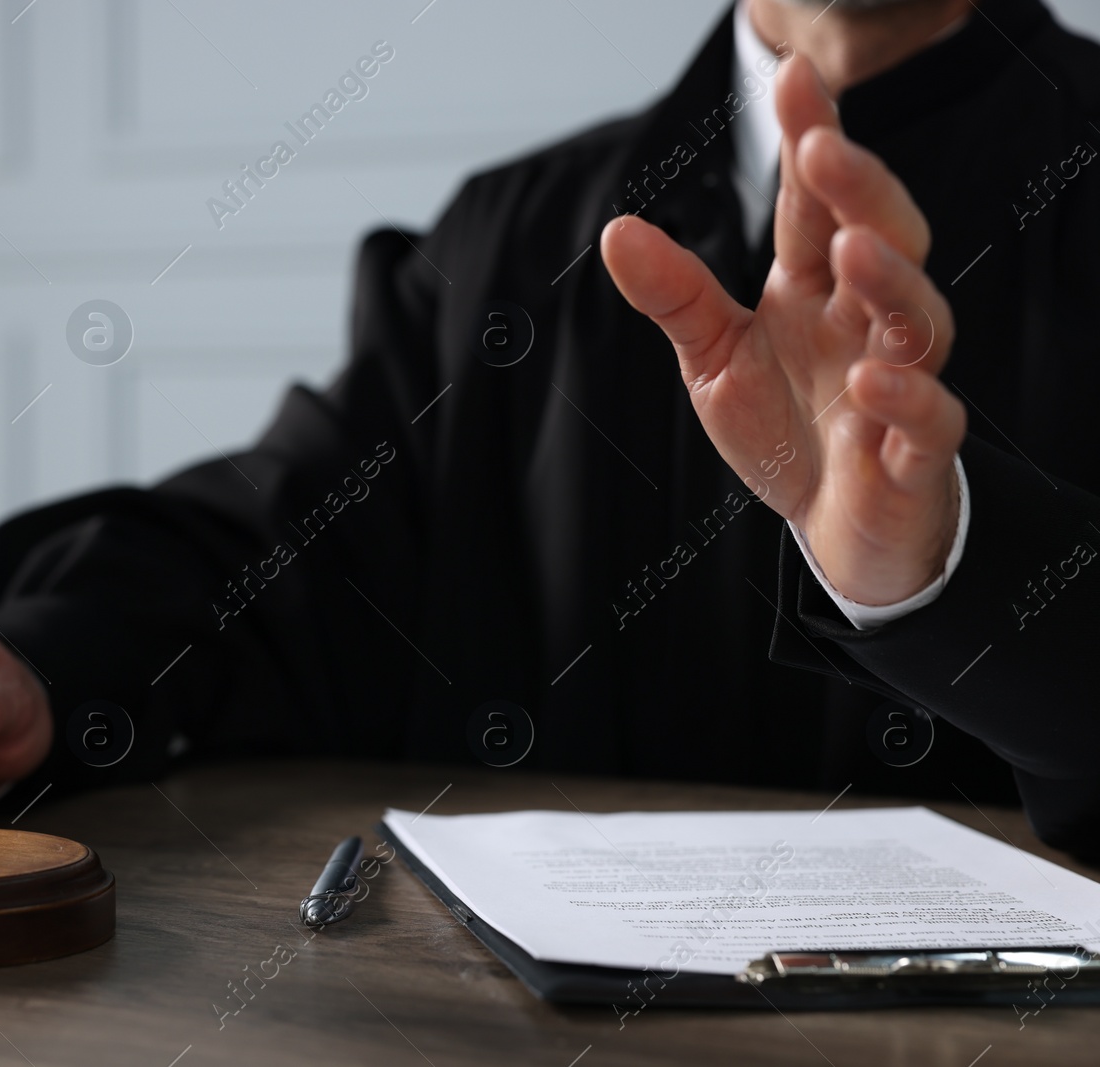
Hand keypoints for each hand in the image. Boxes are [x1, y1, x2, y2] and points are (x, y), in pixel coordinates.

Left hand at [601, 54, 962, 605]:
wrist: (833, 526)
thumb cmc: (785, 429)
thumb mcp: (713, 358)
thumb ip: (675, 296)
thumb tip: (615, 230)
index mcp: (815, 289)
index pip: (817, 203)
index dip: (812, 141)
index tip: (794, 79)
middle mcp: (866, 322)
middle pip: (884, 237)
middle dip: (858, 191)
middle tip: (821, 149)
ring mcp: (899, 381)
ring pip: (919, 318)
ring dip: (889, 280)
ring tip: (850, 250)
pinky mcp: (914, 453)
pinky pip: (928, 419)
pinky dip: (908, 399)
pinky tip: (875, 378)